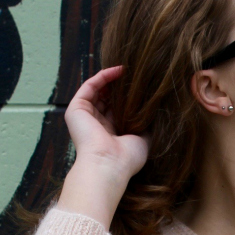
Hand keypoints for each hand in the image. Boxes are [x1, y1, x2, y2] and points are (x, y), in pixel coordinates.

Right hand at [58, 65, 151, 228]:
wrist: (109, 164)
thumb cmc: (126, 159)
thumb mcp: (143, 140)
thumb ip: (148, 126)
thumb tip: (159, 112)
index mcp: (109, 133)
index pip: (117, 109)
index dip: (128, 97)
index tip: (142, 87)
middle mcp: (95, 124)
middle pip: (106, 98)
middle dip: (120, 85)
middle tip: (136, 75)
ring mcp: (84, 116)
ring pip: (97, 90)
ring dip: (112, 78)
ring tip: (129, 70)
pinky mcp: (76, 109)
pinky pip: (89, 86)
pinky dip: (103, 76)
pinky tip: (119, 71)